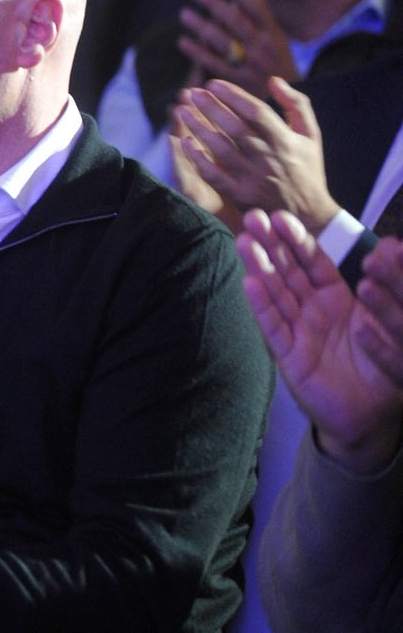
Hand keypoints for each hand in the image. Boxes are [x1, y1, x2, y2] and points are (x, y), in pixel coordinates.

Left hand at [171, 78, 339, 232]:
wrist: (308, 213)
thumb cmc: (307, 168)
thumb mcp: (311, 134)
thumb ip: (297, 104)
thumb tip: (273, 81)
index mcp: (285, 140)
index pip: (256, 111)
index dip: (233, 95)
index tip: (213, 83)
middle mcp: (268, 158)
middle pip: (234, 127)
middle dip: (211, 107)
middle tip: (192, 92)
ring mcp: (252, 178)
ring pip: (220, 149)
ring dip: (198, 129)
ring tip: (182, 112)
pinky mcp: (239, 196)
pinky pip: (214, 175)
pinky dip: (198, 159)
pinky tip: (185, 143)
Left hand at [177, 0, 296, 89]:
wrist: (285, 100)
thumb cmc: (275, 62)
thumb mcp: (275, 36)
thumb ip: (261, 12)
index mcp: (274, 33)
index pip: (257, 7)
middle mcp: (264, 47)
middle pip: (236, 20)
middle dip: (215, 3)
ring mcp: (251, 66)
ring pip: (223, 41)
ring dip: (201, 26)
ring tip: (184, 14)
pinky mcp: (238, 83)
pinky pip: (214, 64)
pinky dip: (197, 52)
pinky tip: (183, 42)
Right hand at [239, 210, 402, 472]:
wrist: (370, 416)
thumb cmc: (380, 370)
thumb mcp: (388, 323)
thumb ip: (384, 292)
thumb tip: (385, 247)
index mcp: (335, 300)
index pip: (312, 263)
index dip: (297, 240)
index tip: (281, 216)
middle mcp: (311, 312)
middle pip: (287, 272)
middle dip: (270, 244)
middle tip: (252, 217)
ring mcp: (297, 333)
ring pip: (275, 294)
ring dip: (259, 267)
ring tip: (244, 241)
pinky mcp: (289, 357)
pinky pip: (274, 327)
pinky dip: (262, 306)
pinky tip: (250, 283)